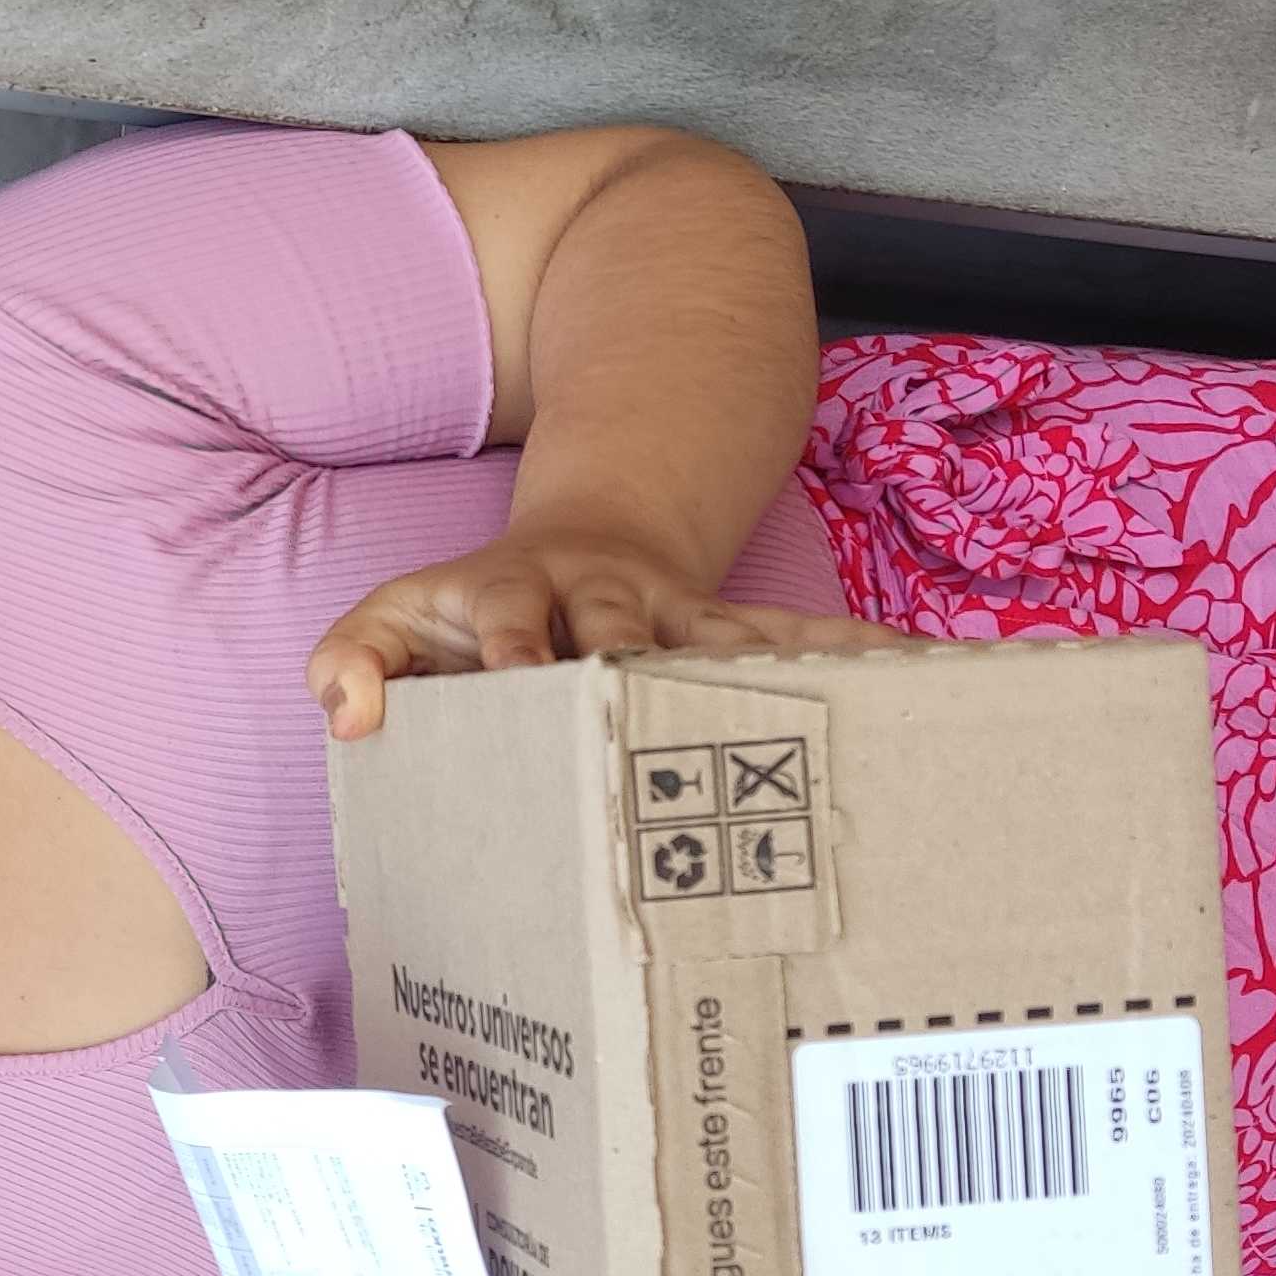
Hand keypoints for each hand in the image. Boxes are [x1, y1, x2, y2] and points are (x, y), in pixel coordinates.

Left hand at [309, 528, 910, 738]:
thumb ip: (353, 663)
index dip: (517, 654)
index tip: (526, 688)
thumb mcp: (395, 621)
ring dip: (778, 666)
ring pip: (726, 639)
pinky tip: (923, 677)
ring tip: (852, 700)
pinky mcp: (726, 628)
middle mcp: (603, 601)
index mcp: (519, 597)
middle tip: (675, 735)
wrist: (575, 540)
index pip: (512, 627)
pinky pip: (798, 641)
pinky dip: (857, 657)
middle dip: (649, 682)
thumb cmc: (470, 607)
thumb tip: (352, 722)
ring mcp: (673, 615)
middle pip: (626, 640)